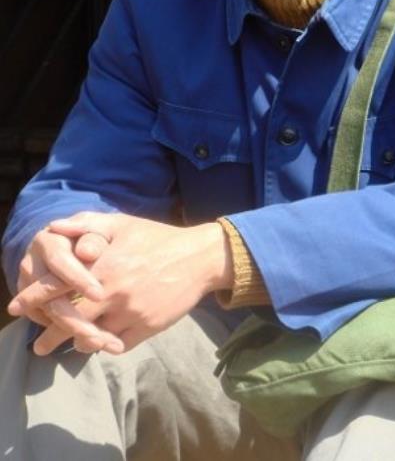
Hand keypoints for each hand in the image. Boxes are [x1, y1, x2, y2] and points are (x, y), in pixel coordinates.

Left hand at [9, 212, 233, 354]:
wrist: (199, 258)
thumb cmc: (158, 238)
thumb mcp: (123, 224)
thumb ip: (87, 224)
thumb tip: (53, 226)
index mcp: (105, 266)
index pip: (58, 286)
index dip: (34, 298)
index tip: (17, 308)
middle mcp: (114, 292)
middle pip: (70, 322)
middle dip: (49, 337)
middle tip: (38, 347)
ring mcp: (131, 313)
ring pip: (93, 339)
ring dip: (78, 343)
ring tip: (69, 346)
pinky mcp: (147, 328)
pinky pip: (117, 345)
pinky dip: (106, 346)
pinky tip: (101, 343)